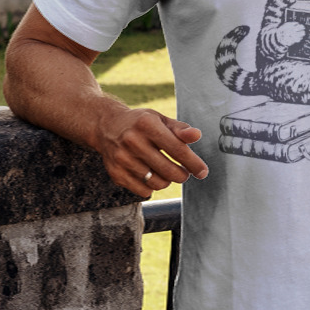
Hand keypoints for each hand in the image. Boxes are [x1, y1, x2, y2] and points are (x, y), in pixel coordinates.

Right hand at [92, 106, 207, 197]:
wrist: (106, 126)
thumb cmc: (140, 123)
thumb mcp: (160, 119)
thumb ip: (180, 128)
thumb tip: (196, 135)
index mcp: (147, 124)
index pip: (177, 149)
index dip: (193, 163)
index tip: (203, 171)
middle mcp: (132, 141)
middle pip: (168, 170)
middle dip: (182, 175)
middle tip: (184, 173)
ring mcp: (122, 159)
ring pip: (157, 183)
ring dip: (168, 181)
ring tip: (167, 172)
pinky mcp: (115, 173)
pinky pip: (143, 191)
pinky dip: (152, 187)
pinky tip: (152, 176)